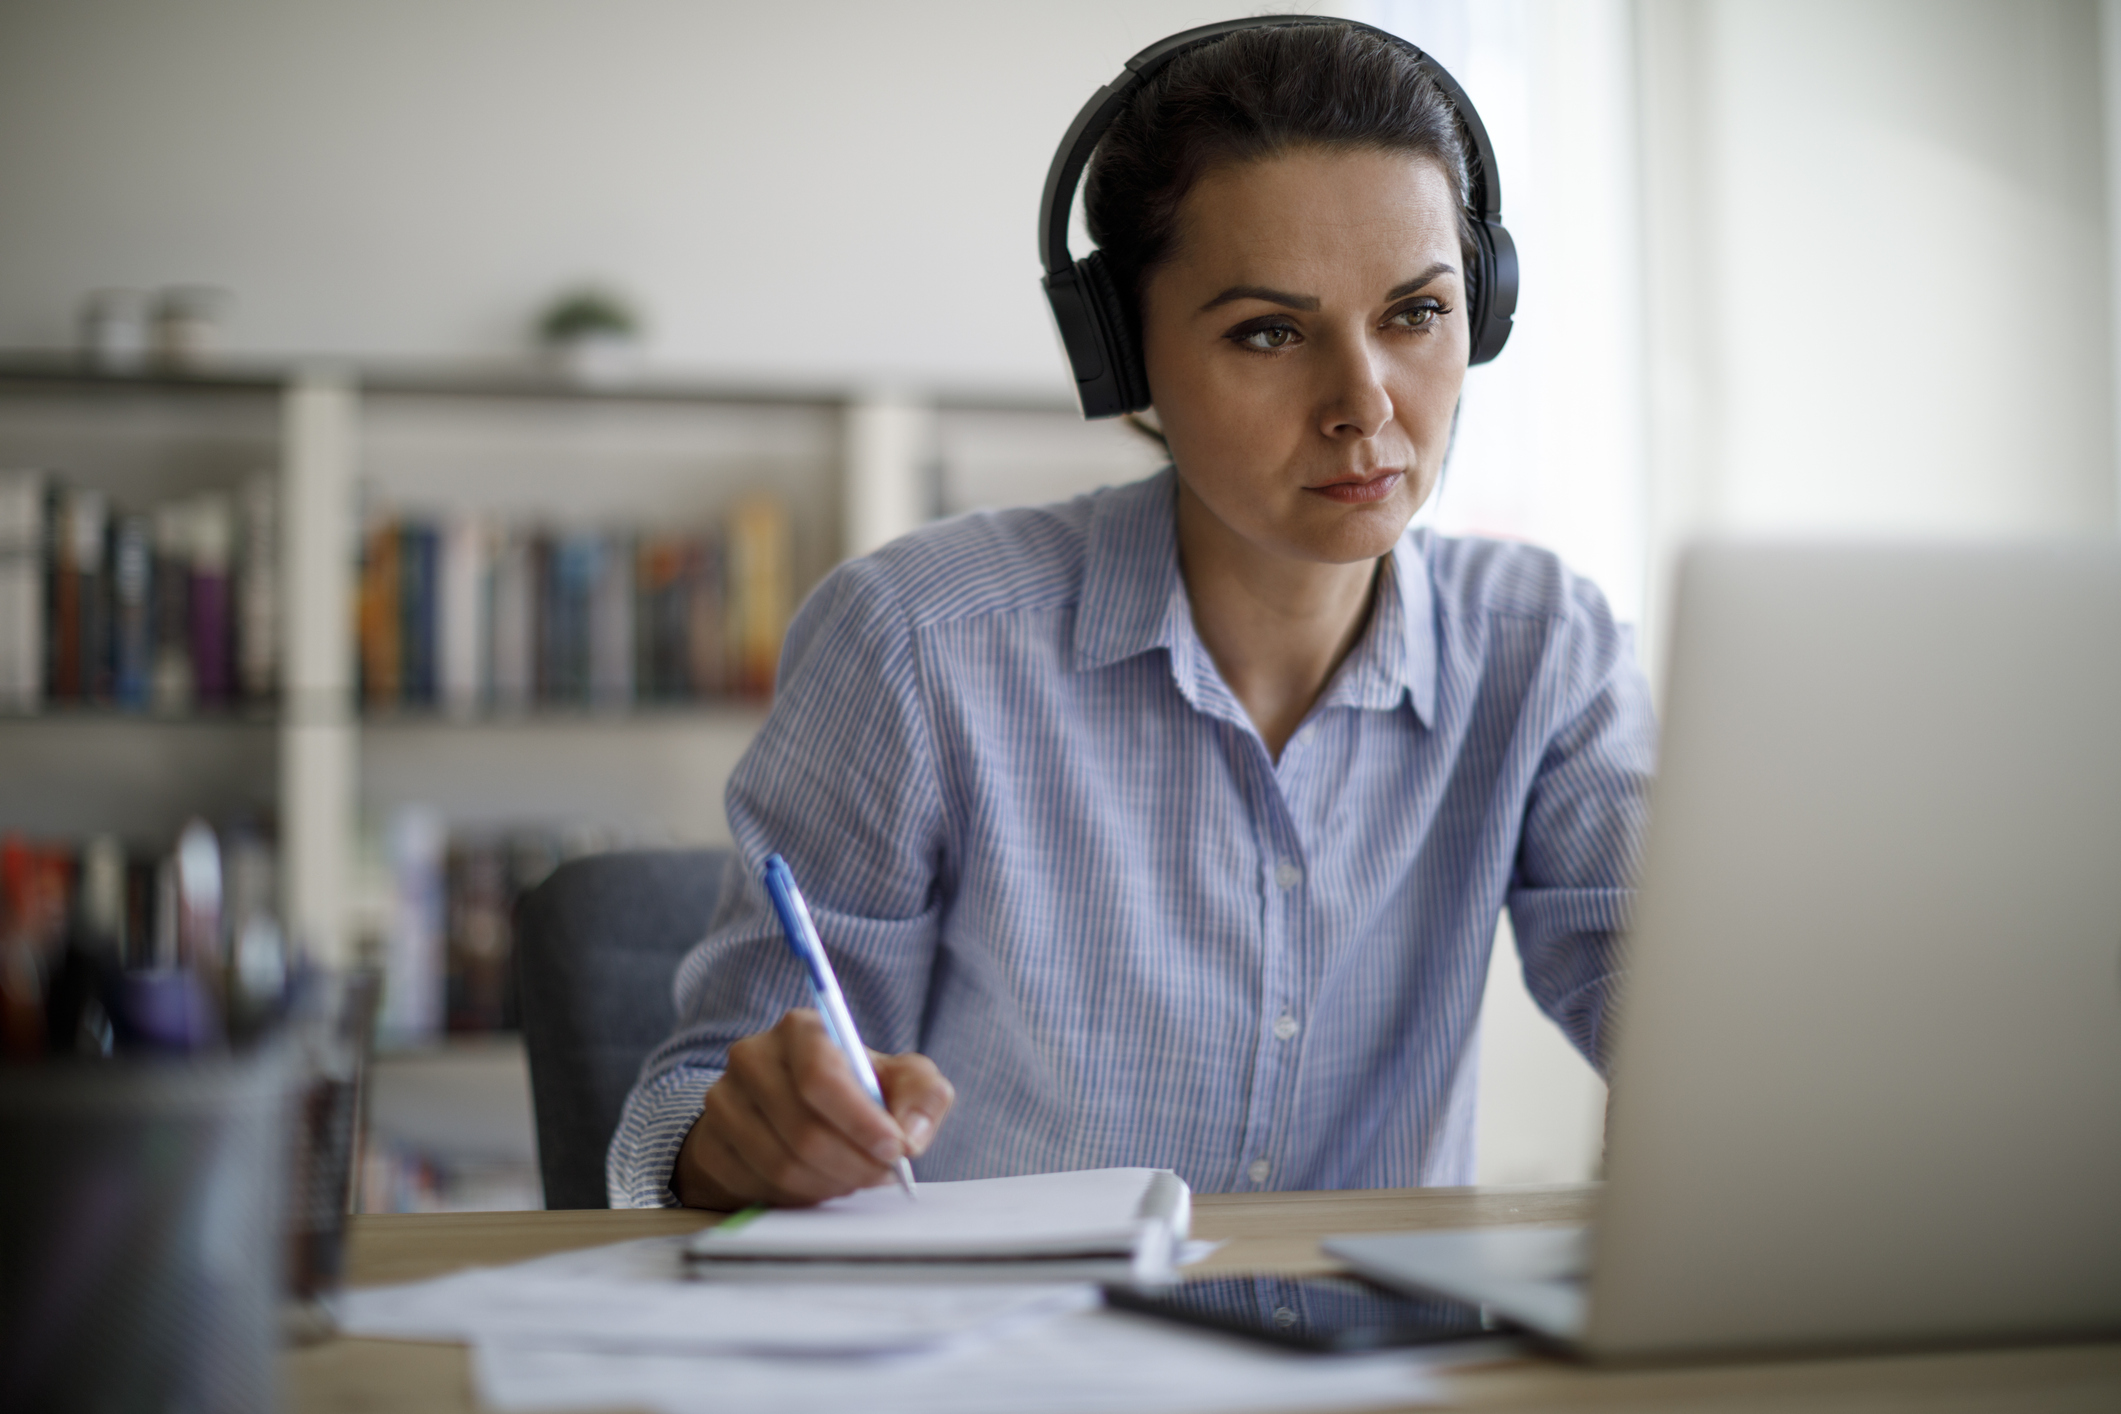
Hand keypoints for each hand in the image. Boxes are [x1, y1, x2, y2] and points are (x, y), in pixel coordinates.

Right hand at [673, 1008, 954, 1208]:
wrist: (797, 1110)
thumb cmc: (858, 1091)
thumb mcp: (902, 1080)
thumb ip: (923, 1096)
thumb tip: (909, 1135)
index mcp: (800, 1030)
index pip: (820, 1076)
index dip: (860, 1121)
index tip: (895, 1150)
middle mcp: (752, 1057)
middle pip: (803, 1129)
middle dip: (854, 1162)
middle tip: (883, 1174)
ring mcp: (723, 1102)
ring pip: (782, 1165)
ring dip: (831, 1182)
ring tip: (855, 1176)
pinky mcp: (711, 1145)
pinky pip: (759, 1187)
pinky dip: (801, 1196)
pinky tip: (820, 1181)